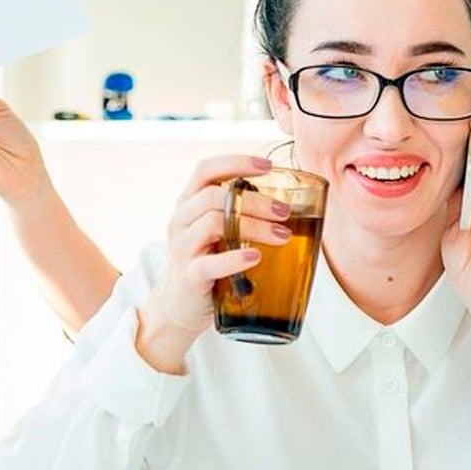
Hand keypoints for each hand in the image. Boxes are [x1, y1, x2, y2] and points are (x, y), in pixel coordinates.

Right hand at [135, 156, 291, 370]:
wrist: (179, 306)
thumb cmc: (208, 262)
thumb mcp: (219, 232)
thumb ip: (241, 214)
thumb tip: (291, 203)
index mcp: (190, 203)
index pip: (205, 170)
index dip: (236, 162)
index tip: (268, 166)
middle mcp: (181, 220)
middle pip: (214, 196)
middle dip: (255, 201)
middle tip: (285, 212)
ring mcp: (183, 248)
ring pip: (213, 223)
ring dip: (254, 226)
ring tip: (282, 235)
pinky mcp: (189, 276)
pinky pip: (209, 264)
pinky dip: (235, 259)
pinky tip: (255, 257)